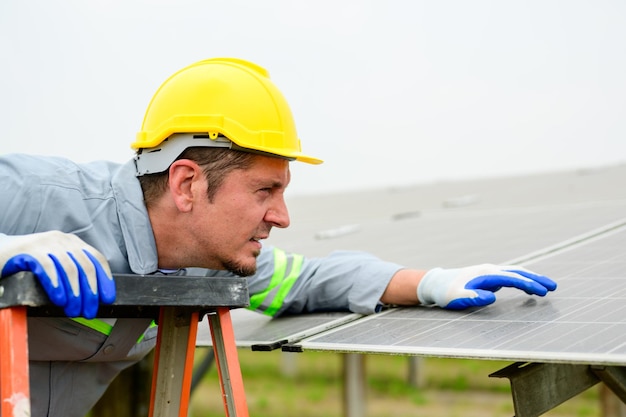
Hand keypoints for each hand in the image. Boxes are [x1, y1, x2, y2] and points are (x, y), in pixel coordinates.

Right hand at [0, 231, 115, 317]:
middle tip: (89, 311)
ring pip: (69, 268)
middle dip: (90, 292)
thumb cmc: (28, 263)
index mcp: (72, 243)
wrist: (0, 253)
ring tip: (74, 310)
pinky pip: (47, 267)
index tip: (108, 298)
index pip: (96, 259)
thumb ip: (72, 274)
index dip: (105, 279)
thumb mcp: (56, 264)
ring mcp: (46, 243)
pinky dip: (56, 284)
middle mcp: (62, 240)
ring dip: (75, 293)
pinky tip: (59, 299)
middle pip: (85, 266)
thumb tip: (91, 297)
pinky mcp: (30, 251)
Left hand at [417, 264, 556, 309]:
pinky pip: (509, 278)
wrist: (436, 284)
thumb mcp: (457, 297)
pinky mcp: (488, 278)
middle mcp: (489, 270)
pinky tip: (530, 289)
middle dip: (536, 279)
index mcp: (484, 274)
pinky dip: (522, 282)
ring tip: (548, 287)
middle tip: (553, 287)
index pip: (511, 278)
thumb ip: (474, 297)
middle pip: (517, 272)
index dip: (528, 284)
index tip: (542, 291)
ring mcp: (489, 273)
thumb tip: (492, 297)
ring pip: (515, 273)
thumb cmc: (446, 293)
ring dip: (531, 279)